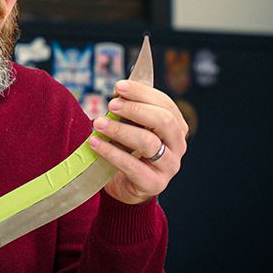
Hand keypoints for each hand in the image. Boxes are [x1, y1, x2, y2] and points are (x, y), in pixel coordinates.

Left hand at [88, 80, 187, 204]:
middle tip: (112, 104)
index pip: (165, 104)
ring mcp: (169, 166)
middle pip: (163, 121)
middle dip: (135, 109)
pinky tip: (94, 143)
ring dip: (120, 130)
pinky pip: (132, 166)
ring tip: (98, 123)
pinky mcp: (154, 184)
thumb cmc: (127, 150)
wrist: (124, 185)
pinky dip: (110, 152)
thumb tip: (118, 91)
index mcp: (176, 127)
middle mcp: (178, 145)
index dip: (142, 93)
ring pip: (148, 142)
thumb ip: (128, 110)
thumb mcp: (129, 126)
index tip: (119, 86)